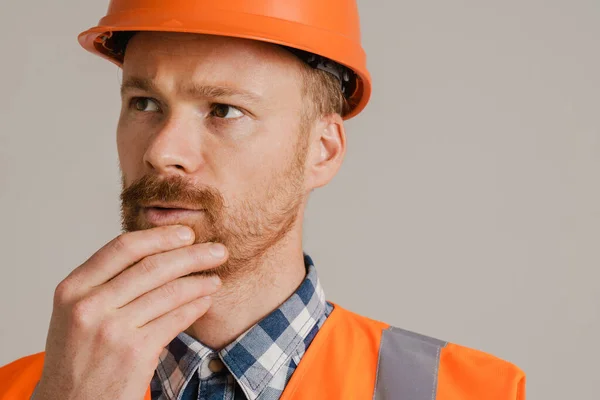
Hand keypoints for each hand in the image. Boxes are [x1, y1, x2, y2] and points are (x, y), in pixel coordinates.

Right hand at [33, 225, 226, 399]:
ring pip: (169, 292)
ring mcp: (112, 330)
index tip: (186, 233)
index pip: (123, 247)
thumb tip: (158, 251)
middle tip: (217, 251)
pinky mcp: (135, 353)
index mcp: (73, 289)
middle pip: (152, 266)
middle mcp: (89, 306)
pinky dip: (196, 307)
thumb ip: (106, 282)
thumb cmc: (78, 358)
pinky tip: (205, 301)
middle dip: (192, 255)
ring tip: (215, 279)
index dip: (161, 236)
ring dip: (200, 282)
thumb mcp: (76, 313)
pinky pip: (176, 319)